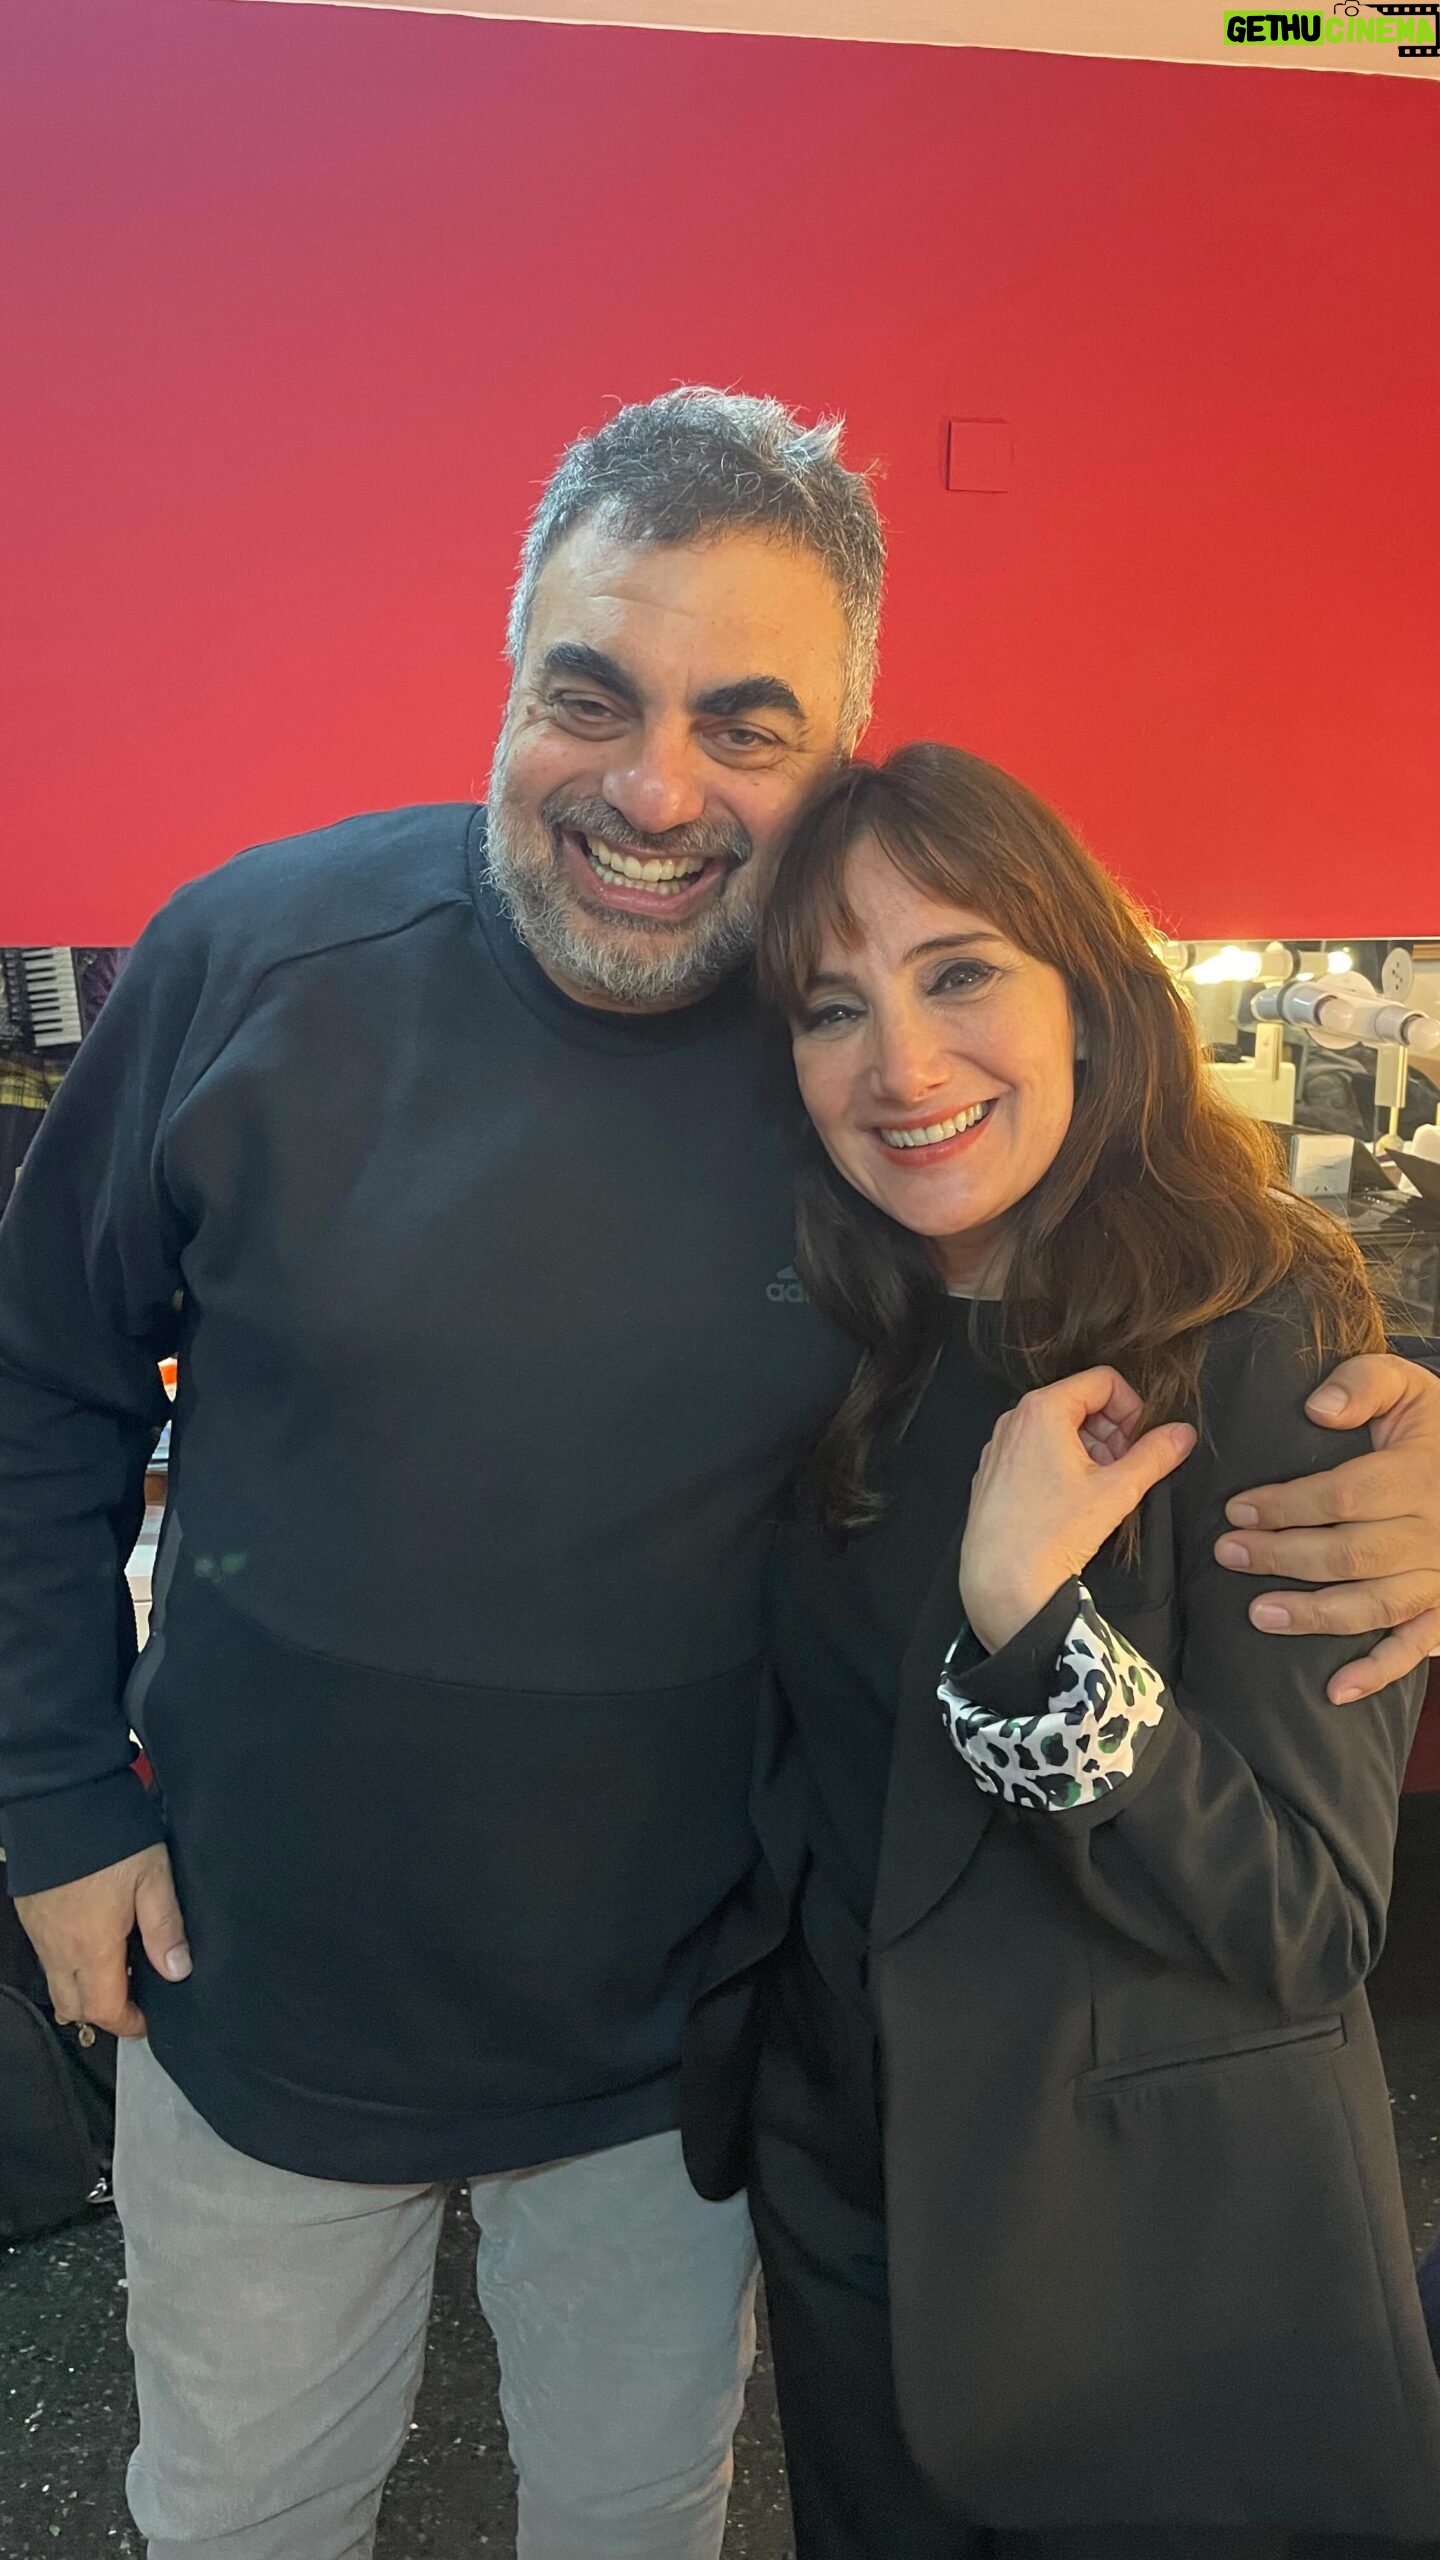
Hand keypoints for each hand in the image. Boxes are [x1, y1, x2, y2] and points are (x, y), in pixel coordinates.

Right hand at [14, 1843, 190, 2039]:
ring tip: (116, 1966)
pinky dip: (68, 1964)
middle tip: (132, 1997)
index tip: (148, 2021)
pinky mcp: (29, 1915)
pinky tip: (92, 1939)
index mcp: (92, 1946)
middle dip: (101, 2013)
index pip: (103, 2009)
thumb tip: (178, 1971)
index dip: (127, 2024)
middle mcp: (59, 1948)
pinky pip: (46, 1957)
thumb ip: (165, 1927)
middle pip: (73, 2007)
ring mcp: (39, 1933)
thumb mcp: (153, 1877)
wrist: (59, 1801)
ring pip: (56, 1984)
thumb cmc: (112, 1839)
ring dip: (83, 1989)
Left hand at [960, 1369, 1195, 1654]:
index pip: (1103, 1380)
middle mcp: (1015, 1419)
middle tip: (1128, 1467)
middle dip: (1113, 1430)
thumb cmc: (1053, 1534)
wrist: (1002, 1582)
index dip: (1133, 1407)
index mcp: (1043, 1409)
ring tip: (1104, 1487)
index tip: (1142, 1442)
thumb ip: (1155, 1455)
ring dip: (1091, 1449)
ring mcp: (1001, 1446)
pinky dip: (1062, 1463)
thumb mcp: (1117, 1490)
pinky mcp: (994, 1473)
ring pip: (1059, 1428)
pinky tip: (1074, 1500)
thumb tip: (1182, 1434)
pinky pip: (1036, 1450)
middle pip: (1080, 1402)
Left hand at [1214, 1353, 1439, 1703]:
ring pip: (1375, 1604)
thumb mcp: (1405, 1385)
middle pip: (1351, 1553)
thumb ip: (1361, 1383)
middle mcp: (1434, 1532)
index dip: (1287, 1505)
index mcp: (1418, 1475)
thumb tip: (1317, 1408)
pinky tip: (1335, 1689)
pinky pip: (1415, 1644)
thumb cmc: (1433, 1424)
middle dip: (1282, 1557)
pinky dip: (1378, 1670)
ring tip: (1258, 1613)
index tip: (1237, 1510)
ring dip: (1315, 1614)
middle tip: (1227, 1554)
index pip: (1345, 1495)